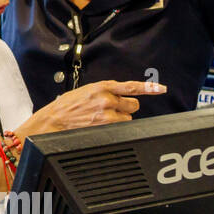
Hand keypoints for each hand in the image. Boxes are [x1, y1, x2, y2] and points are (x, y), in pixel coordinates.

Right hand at [20, 80, 165, 135]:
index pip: (130, 86)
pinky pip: (120, 128)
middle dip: (126, 107)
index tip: (161, 89)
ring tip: (102, 118)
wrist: (53, 121)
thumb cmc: (66, 107)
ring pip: (127, 118)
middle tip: (112, 109)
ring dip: (119, 118)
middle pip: (133, 105)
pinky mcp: (104, 127)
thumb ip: (103, 92)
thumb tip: (119, 96)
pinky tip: (101, 125)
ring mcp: (106, 114)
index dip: (148, 87)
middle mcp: (106, 99)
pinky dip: (114, 127)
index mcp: (101, 86)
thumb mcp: (85, 91)